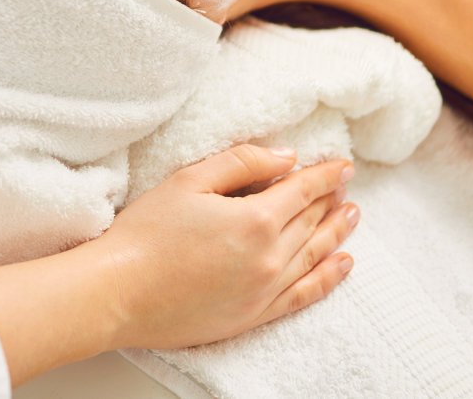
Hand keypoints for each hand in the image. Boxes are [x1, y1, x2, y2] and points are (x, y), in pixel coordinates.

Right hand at [0, 145, 356, 386]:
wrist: (119, 293)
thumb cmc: (146, 234)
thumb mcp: (190, 180)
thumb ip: (242, 163)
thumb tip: (285, 158)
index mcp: (256, 219)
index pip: (303, 190)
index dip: (325, 174)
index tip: (343, 164)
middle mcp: (270, 257)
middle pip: (312, 221)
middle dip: (332, 199)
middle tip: (345, 185)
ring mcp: (264, 290)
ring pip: (315, 256)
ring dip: (337, 233)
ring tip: (353, 216)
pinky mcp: (254, 315)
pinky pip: (304, 295)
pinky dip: (328, 278)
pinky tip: (342, 265)